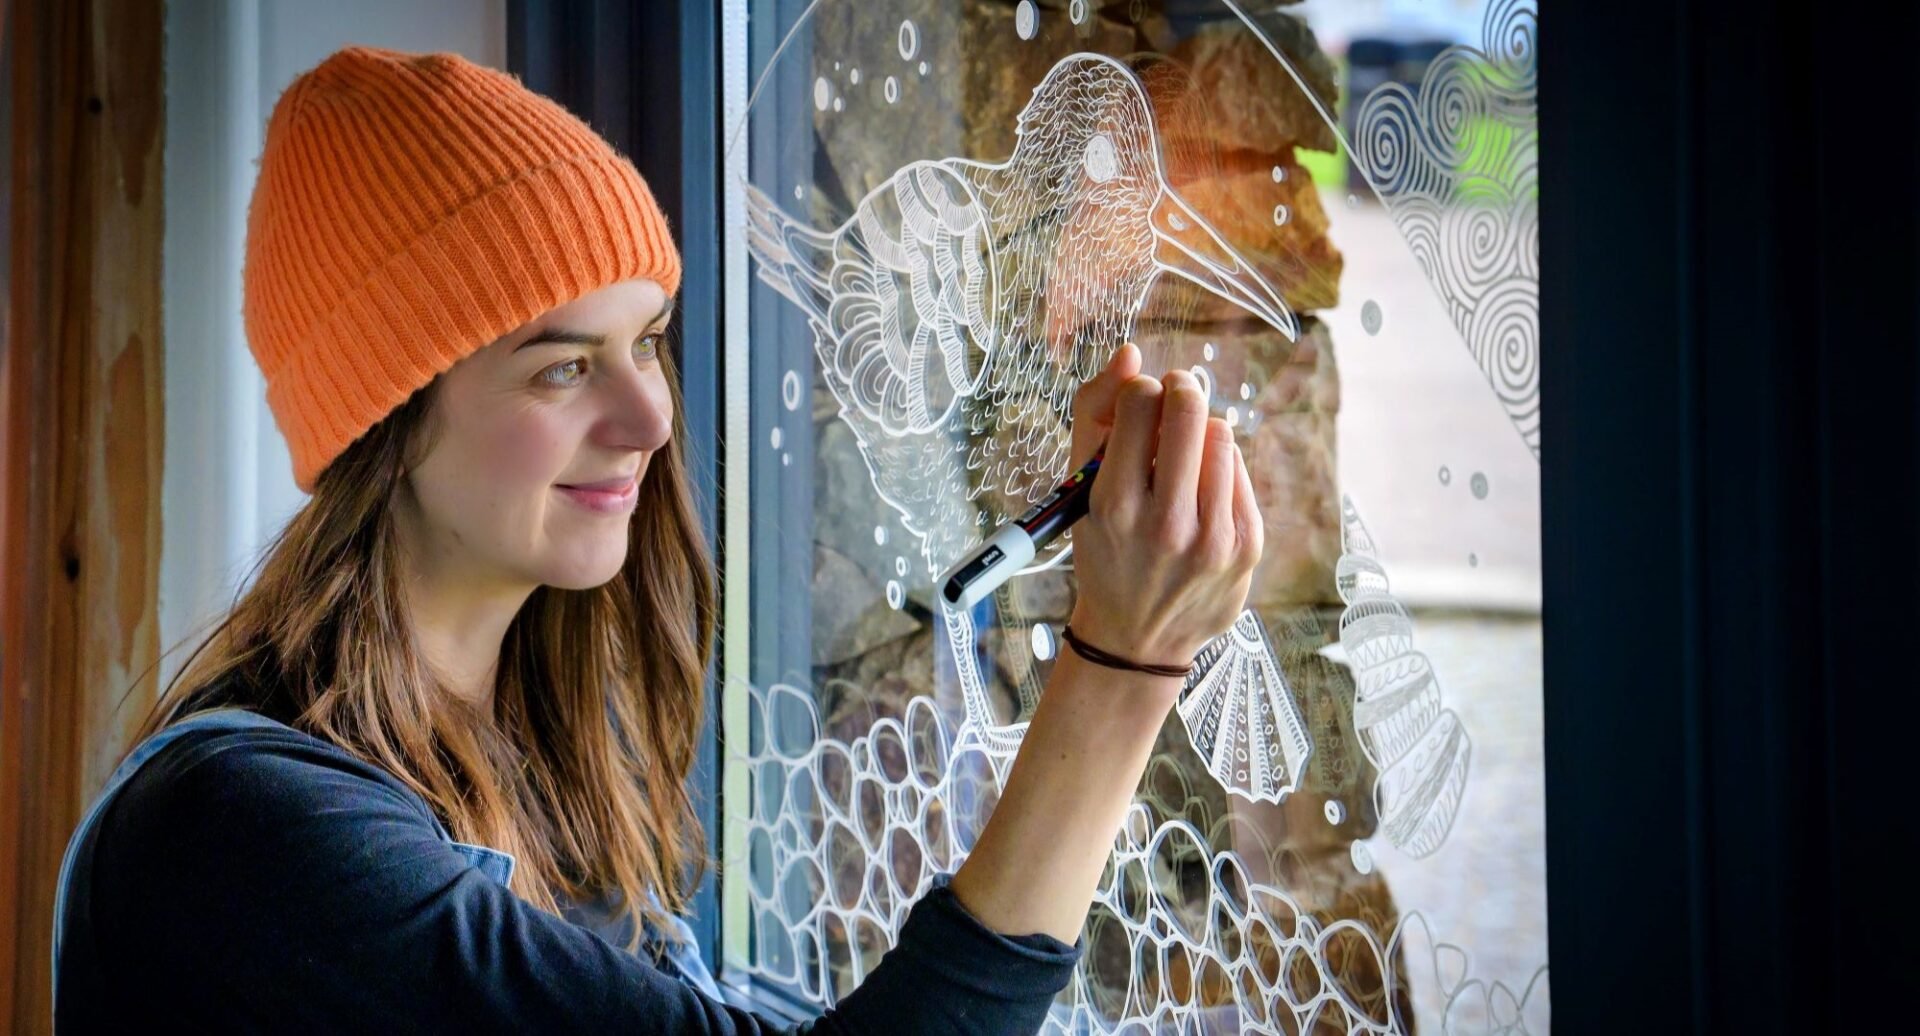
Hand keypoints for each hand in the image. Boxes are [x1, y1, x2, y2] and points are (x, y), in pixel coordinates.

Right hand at [1063, 343, 1263, 668]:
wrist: (1137, 640)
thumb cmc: (1105, 552)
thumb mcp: (1079, 491)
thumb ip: (1094, 414)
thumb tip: (1131, 353)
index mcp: (1115, 506)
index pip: (1139, 401)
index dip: (1138, 391)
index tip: (1137, 407)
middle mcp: (1166, 523)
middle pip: (1189, 408)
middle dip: (1179, 391)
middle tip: (1172, 401)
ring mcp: (1213, 538)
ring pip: (1221, 435)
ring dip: (1200, 433)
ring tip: (1182, 460)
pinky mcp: (1247, 546)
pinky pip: (1239, 471)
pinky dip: (1219, 470)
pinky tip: (1200, 493)